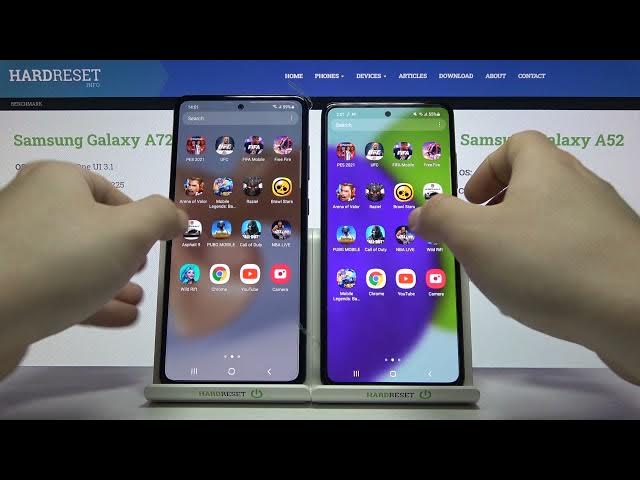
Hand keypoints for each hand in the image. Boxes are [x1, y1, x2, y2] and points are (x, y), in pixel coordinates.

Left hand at [0, 161, 186, 373]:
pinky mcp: (10, 286)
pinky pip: (59, 288)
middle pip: (92, 227)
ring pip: (76, 261)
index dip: (138, 217)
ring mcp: (17, 248)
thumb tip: (177, 214)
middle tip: (144, 267)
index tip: (155, 242)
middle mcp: (33, 207)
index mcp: (57, 181)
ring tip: (139, 298)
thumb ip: (160, 217)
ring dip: (112, 280)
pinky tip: (120, 317)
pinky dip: (92, 300)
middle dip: (125, 252)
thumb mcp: (128, 231)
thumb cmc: (62, 260)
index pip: (109, 191)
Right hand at [409, 131, 639, 383]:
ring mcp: (605, 222)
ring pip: (554, 219)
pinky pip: (576, 249)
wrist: (634, 313)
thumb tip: (419, 213)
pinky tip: (543, 295)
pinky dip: (552, 264)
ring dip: (524, 239)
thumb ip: (440, 219)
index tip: (470, 204)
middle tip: (480, 242)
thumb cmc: (545, 263)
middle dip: (500, 210)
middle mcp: (580, 186)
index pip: (517, 144)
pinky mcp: (619, 257)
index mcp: (546, 170)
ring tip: (507, 274)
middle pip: (534, 182)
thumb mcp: (474, 238)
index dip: (487, 169)